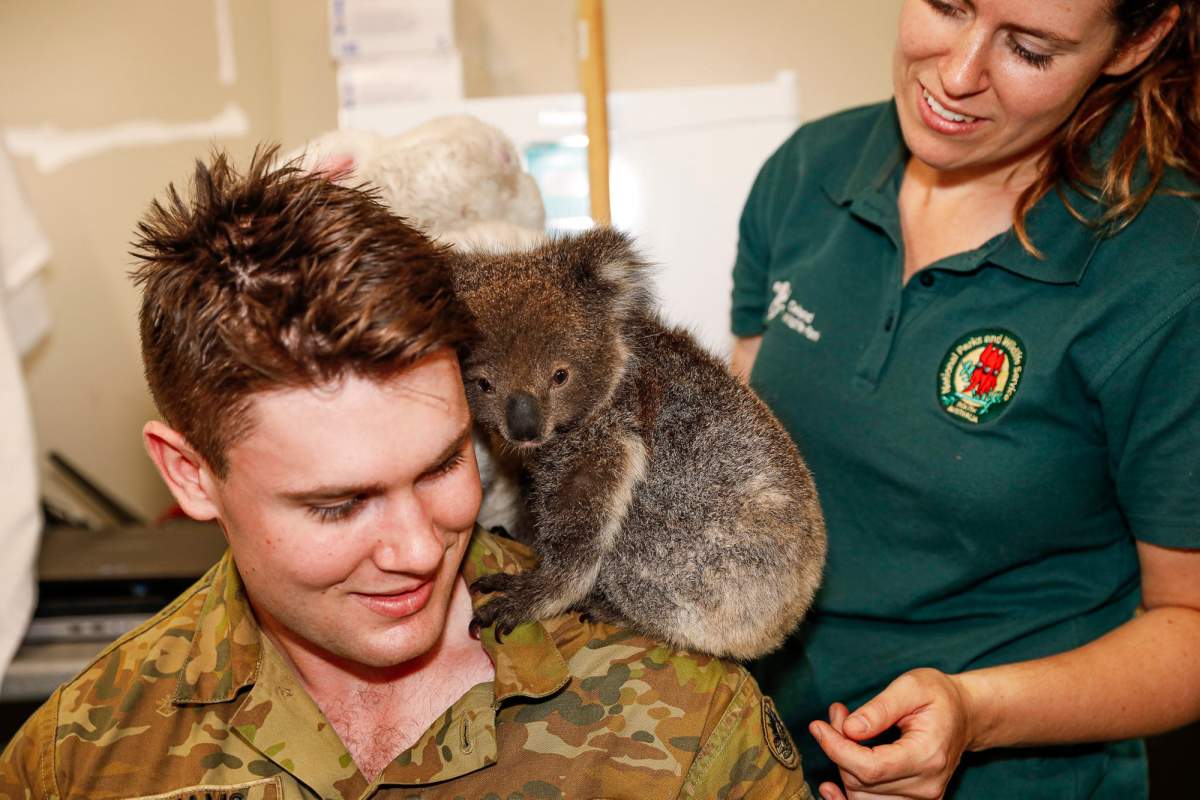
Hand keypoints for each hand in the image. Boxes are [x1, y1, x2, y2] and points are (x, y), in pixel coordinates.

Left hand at [808, 668, 975, 799]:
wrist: (964, 715)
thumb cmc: (938, 696)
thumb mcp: (910, 686)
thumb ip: (879, 708)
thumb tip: (849, 729)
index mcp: (927, 755)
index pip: (871, 767)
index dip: (837, 749)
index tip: (818, 726)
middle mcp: (926, 785)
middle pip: (862, 781)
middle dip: (838, 748)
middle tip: (837, 716)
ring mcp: (922, 798)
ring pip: (861, 796)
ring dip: (842, 765)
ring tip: (844, 730)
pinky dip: (849, 794)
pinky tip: (832, 785)